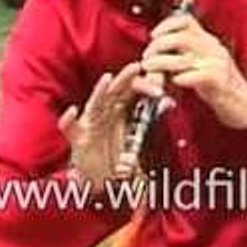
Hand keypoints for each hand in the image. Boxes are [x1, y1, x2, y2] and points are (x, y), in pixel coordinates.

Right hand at [58, 62, 161, 189]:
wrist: (96, 180)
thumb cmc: (115, 159)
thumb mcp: (138, 145)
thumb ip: (152, 136)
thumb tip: (178, 125)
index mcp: (119, 111)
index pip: (132, 92)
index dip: (145, 85)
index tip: (161, 87)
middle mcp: (104, 114)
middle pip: (115, 91)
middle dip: (125, 78)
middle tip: (137, 66)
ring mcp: (90, 125)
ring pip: (95, 104)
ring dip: (100, 91)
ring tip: (107, 79)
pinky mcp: (77, 139)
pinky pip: (70, 128)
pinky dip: (68, 120)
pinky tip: (71, 112)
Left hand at [141, 14, 246, 129]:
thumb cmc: (220, 87)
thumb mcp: (203, 65)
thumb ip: (184, 56)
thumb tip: (157, 53)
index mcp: (209, 41)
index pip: (187, 21)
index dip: (166, 24)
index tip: (153, 35)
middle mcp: (213, 48)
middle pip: (181, 37)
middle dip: (158, 46)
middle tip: (146, 57)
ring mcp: (218, 63)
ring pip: (185, 56)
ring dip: (161, 62)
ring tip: (149, 68)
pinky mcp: (220, 80)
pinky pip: (197, 74)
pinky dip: (181, 77)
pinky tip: (173, 81)